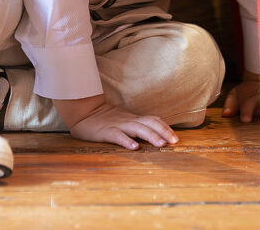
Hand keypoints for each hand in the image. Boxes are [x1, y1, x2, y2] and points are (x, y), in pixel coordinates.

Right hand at [54, 94, 177, 149]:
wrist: (83, 112)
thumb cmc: (104, 119)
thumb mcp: (123, 119)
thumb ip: (136, 125)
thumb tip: (154, 133)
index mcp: (133, 118)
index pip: (153, 120)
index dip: (165, 128)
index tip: (176, 138)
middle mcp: (128, 120)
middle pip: (149, 123)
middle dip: (163, 132)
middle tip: (174, 142)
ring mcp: (117, 125)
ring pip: (137, 129)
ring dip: (150, 136)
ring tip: (161, 144)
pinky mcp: (106, 131)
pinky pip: (117, 135)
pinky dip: (127, 140)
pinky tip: (134, 147)